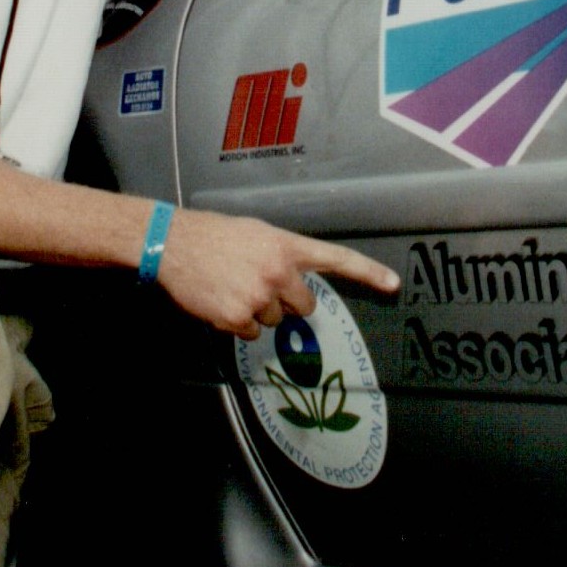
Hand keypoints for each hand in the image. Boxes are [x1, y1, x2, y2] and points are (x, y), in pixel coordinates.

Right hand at [154, 208, 399, 338]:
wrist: (174, 244)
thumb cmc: (215, 236)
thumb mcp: (257, 234)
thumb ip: (283, 256)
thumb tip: (295, 284)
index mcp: (286, 246)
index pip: (336, 259)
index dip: (368, 273)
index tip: (393, 284)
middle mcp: (278, 272)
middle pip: (304, 306)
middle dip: (287, 301)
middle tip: (259, 285)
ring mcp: (259, 296)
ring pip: (277, 320)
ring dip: (260, 311)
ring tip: (234, 287)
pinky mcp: (239, 317)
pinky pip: (253, 332)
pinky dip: (240, 323)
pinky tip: (223, 301)